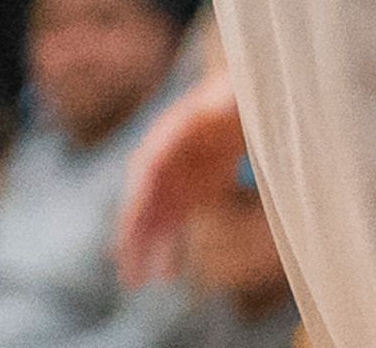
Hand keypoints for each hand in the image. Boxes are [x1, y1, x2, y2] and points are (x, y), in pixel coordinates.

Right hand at [114, 65, 245, 288]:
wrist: (247, 99)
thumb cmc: (239, 93)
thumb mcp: (236, 94)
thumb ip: (226, 102)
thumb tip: (218, 106)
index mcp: (170, 133)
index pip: (148, 166)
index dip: (140, 192)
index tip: (133, 222)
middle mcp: (164, 161)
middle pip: (142, 201)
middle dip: (132, 234)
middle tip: (127, 267)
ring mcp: (175, 180)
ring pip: (152, 220)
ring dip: (144, 250)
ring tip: (137, 282)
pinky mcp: (191, 194)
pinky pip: (173, 226)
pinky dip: (167, 249)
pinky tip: (166, 275)